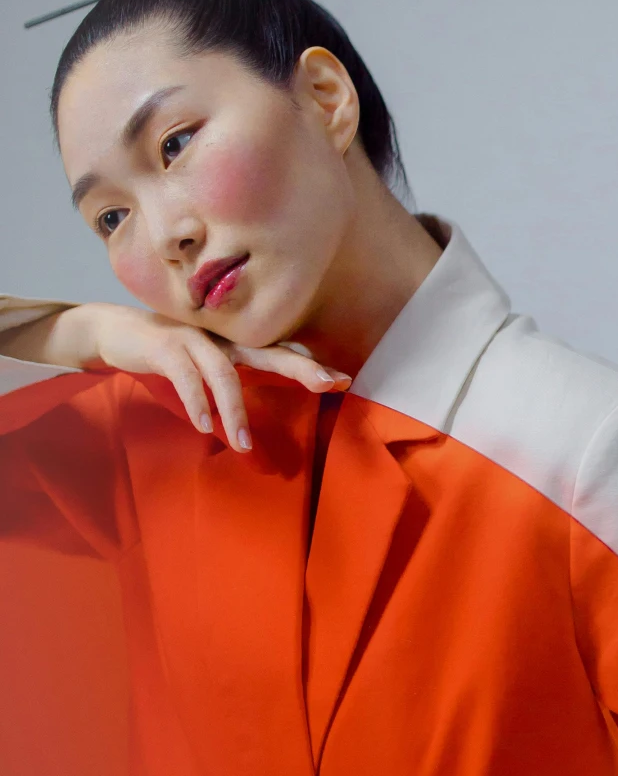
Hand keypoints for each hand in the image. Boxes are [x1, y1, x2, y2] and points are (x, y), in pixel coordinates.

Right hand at [2, 301, 347, 452]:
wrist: (117, 331)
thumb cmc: (170, 354)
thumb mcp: (206, 365)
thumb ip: (232, 381)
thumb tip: (254, 415)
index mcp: (235, 342)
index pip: (279, 351)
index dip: (309, 365)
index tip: (342, 380)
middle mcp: (222, 337)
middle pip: (267, 351)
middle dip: (299, 369)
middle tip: (328, 385)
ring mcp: (194, 339)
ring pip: (225, 373)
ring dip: (236, 411)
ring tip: (244, 444)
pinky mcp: (166, 347)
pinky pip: (187, 377)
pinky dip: (198, 402)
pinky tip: (205, 426)